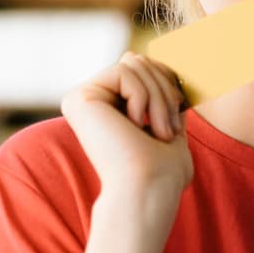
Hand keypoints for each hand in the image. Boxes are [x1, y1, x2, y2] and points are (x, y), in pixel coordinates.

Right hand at [60, 53, 192, 210]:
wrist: (148, 192)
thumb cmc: (162, 172)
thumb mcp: (166, 123)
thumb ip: (156, 94)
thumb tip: (147, 61)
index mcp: (106, 108)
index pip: (141, 66)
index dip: (167, 83)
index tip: (175, 121)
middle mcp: (88, 102)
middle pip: (137, 60)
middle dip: (165, 90)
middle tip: (168, 130)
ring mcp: (80, 99)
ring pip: (133, 63)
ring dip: (158, 98)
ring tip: (159, 132)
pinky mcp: (78, 98)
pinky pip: (124, 71)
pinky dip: (143, 98)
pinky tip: (135, 127)